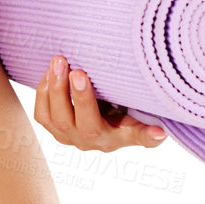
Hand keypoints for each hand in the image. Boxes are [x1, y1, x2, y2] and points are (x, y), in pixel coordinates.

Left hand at [35, 55, 167, 153]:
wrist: (88, 116)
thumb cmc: (113, 115)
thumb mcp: (132, 119)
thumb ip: (144, 127)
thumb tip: (162, 134)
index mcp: (116, 138)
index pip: (133, 136)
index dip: (144, 134)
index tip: (158, 131)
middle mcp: (89, 141)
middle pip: (83, 124)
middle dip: (80, 97)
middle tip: (78, 71)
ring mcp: (66, 135)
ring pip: (56, 118)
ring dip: (55, 89)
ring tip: (59, 62)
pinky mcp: (50, 126)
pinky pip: (42, 113)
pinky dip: (44, 91)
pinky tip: (50, 71)